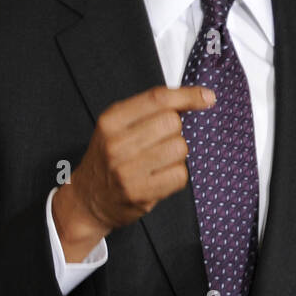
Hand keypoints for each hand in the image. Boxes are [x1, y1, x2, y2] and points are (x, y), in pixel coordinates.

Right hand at [51, 86, 214, 260]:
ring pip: (179, 148)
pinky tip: (158, 177)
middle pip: (172, 123)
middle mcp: (116, 143)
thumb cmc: (110, 157)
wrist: (87, 200)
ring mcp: (126, 170)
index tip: (207, 97)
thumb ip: (151, 109)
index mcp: (111, 120)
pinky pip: (180, 175)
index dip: (188, 96)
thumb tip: (201, 97)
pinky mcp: (139, 193)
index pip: (158, 99)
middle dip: (174, 131)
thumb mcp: (118, 126)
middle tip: (158, 142)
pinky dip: (176, 175)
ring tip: (157, 162)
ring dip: (176, 154)